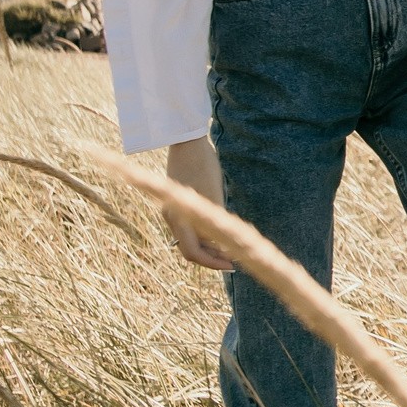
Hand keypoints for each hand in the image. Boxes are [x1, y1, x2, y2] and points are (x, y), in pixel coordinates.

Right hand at [163, 137, 233, 271]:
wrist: (187, 142)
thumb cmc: (203, 165)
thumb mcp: (214, 194)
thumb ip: (215, 220)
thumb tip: (223, 244)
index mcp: (178, 217)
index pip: (193, 252)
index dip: (212, 263)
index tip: (232, 265)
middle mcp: (171, 218)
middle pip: (190, 250)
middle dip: (212, 258)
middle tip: (235, 260)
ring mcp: (173, 212)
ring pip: (190, 240)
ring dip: (209, 248)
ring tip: (231, 249)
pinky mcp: (177, 205)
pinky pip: (189, 229)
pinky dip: (204, 236)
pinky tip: (221, 235)